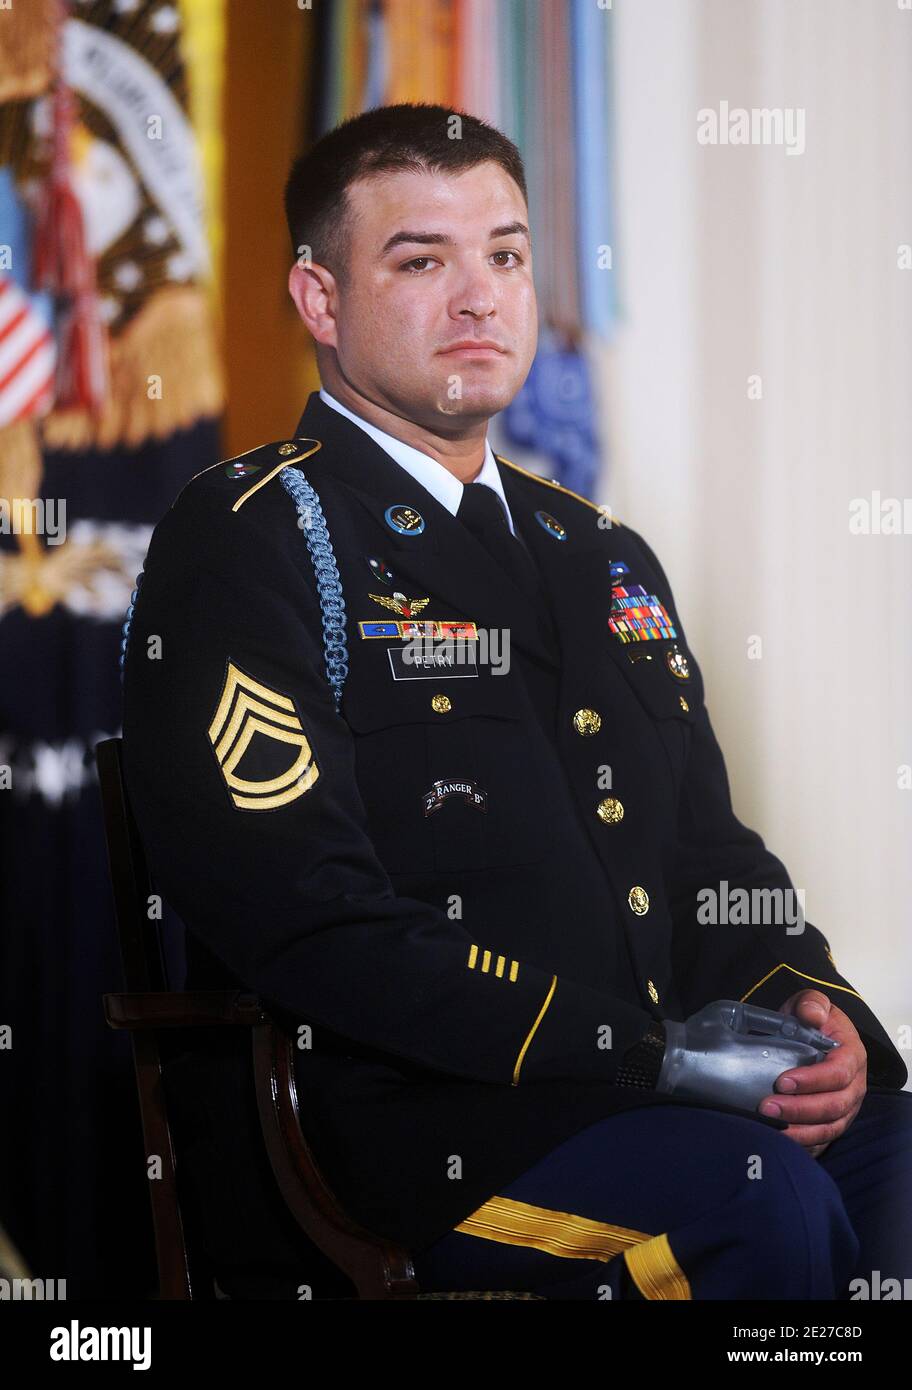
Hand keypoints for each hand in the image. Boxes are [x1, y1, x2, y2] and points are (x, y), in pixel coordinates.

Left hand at [757, 989, 866, 1157]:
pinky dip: (804, 1143)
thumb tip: (812, 1015)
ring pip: (830, 1127)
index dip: (813, 1080)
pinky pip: (824, 1140)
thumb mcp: (811, 1003)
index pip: (839, 1072)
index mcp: (852, 1055)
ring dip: (800, 1130)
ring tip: (769, 1124)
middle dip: (800, 1110)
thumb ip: (812, 1003)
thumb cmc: (812, 1021)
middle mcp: (855, 1085)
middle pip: (834, 1105)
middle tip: (766, 1107)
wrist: (812, 1034)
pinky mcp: (834, 1121)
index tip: (782, 1081)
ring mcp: (846, 1107)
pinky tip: (782, 1141)